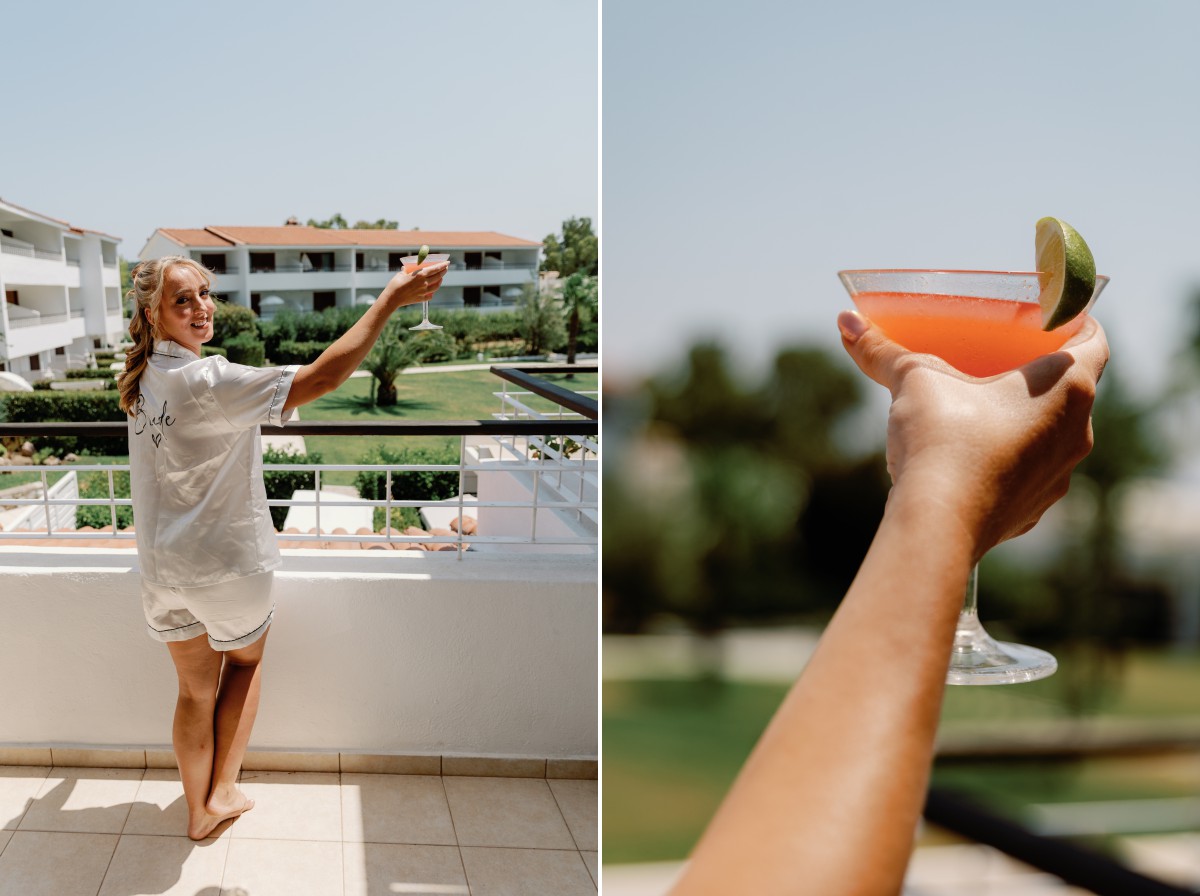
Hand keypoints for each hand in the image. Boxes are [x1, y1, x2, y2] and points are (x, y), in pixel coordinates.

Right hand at [382, 261, 448, 308]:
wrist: (392, 298)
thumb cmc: (395, 283)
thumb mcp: (401, 273)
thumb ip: (407, 270)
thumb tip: (407, 267)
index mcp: (420, 275)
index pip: (435, 269)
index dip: (442, 265)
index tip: (447, 263)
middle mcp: (424, 283)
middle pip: (438, 277)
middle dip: (443, 272)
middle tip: (445, 269)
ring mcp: (423, 292)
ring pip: (436, 286)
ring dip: (440, 282)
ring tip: (440, 278)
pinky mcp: (421, 298)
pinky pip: (429, 295)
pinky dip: (431, 293)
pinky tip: (432, 292)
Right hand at [838, 311, 1108, 558]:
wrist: (938, 523)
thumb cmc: (942, 439)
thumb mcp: (913, 380)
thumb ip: (882, 350)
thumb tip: (846, 322)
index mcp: (1066, 388)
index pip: (1093, 341)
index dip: (1074, 324)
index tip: (1046, 322)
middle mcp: (1076, 432)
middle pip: (1070, 391)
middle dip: (1036, 375)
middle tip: (998, 362)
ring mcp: (1058, 476)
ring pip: (1050, 436)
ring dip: (1022, 422)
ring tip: (978, 413)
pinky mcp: (1033, 509)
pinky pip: (1027, 475)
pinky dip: (1006, 462)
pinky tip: (969, 460)